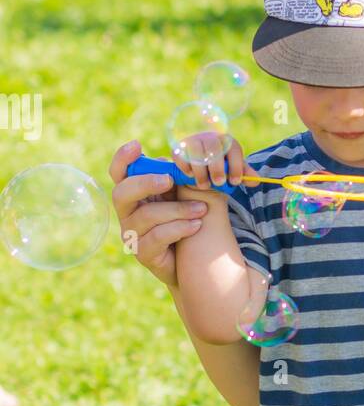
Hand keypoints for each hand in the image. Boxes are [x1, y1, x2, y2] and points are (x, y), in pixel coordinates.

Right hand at [110, 140, 209, 287]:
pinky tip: (197, 225)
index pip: (118, 174)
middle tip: (168, 179)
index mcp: (134, 194)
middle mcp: (127, 213)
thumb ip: (177, 178)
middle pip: (122, 193)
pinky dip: (180, 228)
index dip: (122, 158)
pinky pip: (158, 236)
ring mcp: (132, 235)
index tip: (136, 145)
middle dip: (145, 183)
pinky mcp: (143, 254)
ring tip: (202, 209)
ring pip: (147, 216)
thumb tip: (174, 160)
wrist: (192, 260)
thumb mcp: (182, 195)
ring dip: (177, 210)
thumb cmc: (185, 220)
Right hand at [173, 133, 253, 190]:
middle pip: (214, 147)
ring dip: (201, 171)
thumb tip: (256, 181)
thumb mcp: (234, 169)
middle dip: (217, 167)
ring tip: (204, 185)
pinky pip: (180, 154)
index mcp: (227, 142)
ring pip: (196, 151)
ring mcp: (194, 140)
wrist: (200, 162)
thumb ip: (244, 174)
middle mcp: (211, 137)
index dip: (236, 166)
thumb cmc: (221, 167)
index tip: (235, 182)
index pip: (234, 149)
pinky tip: (190, 176)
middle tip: (218, 183)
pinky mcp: (179, 147)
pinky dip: (185, 166)